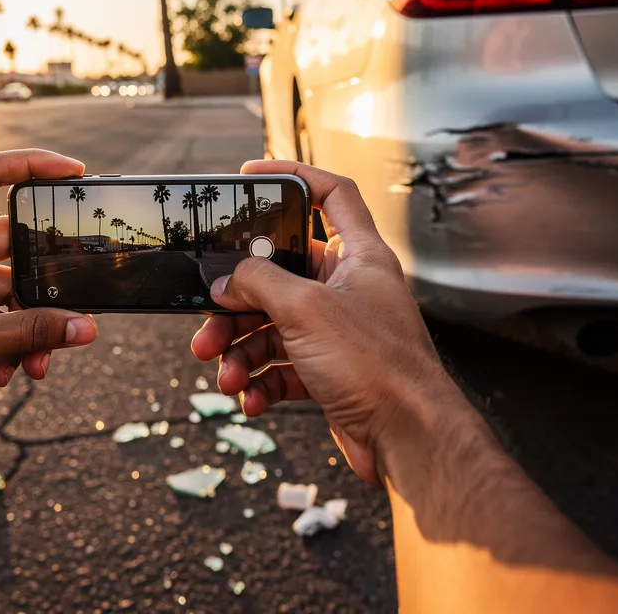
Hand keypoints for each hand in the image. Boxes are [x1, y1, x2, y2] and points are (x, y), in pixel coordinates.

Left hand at [0, 149, 97, 431]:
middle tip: (69, 310)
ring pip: (6, 287)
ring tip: (34, 364)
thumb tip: (86, 327)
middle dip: (41, 287)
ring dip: (24, 325)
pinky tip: (5, 372)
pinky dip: (4, 338)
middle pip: (11, 244)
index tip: (73, 172)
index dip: (32, 163)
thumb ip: (32, 332)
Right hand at [191, 161, 467, 486]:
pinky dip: (260, 381)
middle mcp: (349, 290)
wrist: (409, 441)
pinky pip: (281, 366)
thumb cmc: (379, 368)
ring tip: (225, 373)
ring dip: (241, 350)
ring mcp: (338, 333)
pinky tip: (250, 397)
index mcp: (359, 257)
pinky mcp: (328, 373)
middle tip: (208, 318)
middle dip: (238, 300)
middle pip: (280, 273)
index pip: (332, 194)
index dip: (294, 175)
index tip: (251, 175)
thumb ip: (259, 283)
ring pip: (273, 326)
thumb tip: (228, 279)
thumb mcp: (306, 310)